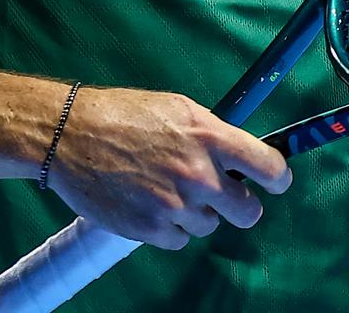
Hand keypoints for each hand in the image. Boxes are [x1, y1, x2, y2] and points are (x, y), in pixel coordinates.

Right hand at [44, 87, 291, 249]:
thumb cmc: (125, 115)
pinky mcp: (149, 229)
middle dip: (241, 205)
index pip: (268, 166)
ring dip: (197, 213)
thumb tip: (240, 155)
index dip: (278, 178)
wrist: (71, 135)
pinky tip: (151, 204)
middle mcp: (199, 174)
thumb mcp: (179, 109)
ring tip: (168, 189)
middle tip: (226, 196)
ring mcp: (174, 205)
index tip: (276, 183)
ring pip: (209, 225)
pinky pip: (179, 240)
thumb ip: (213, 134)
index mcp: (210, 136)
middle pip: (248, 211)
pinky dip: (170, 228)